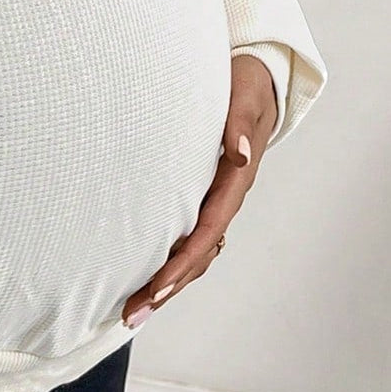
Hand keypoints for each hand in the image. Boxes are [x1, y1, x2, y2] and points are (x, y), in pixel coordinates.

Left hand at [120, 53, 277, 328]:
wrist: (258, 77)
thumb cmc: (246, 85)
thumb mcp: (245, 96)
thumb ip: (239, 123)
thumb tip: (237, 153)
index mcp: (236, 179)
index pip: (206, 232)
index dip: (182, 262)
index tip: (157, 288)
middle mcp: (225, 195)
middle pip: (198, 253)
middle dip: (167, 286)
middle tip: (132, 313)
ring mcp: (215, 197)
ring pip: (194, 250)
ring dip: (166, 280)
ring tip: (133, 307)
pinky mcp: (203, 190)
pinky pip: (188, 232)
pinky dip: (169, 257)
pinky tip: (146, 271)